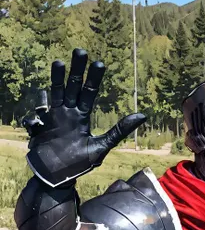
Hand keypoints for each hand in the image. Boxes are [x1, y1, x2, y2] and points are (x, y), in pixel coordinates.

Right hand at [23, 48, 145, 187]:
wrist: (58, 178)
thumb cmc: (79, 164)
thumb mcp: (101, 147)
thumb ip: (119, 131)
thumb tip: (143, 116)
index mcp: (81, 117)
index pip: (89, 92)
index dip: (93, 78)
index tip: (100, 63)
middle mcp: (67, 113)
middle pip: (72, 86)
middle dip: (76, 70)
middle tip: (80, 51)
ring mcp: (52, 118)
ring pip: (54, 93)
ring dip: (56, 79)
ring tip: (59, 63)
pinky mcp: (39, 128)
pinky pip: (35, 117)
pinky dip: (35, 116)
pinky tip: (37, 120)